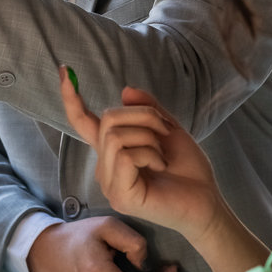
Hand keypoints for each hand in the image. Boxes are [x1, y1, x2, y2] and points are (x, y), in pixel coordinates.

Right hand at [60, 67, 222, 242]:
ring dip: (149, 138)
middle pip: (108, 119)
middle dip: (144, 116)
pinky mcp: (120, 195)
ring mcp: (110, 183)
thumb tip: (125, 91)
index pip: (83, 122)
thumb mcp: (168, 129)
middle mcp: (105, 166)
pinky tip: (160, 168)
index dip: (72, 97)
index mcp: (114, 150)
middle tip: (166, 133)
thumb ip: (147, 110)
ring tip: (162, 156)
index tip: (64, 69)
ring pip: (116, 136)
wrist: (207, 201)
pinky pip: (125, 156)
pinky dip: (149, 155)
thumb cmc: (188, 170)